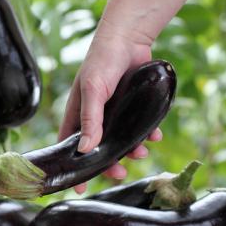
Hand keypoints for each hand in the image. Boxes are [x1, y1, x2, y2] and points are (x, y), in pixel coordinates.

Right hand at [58, 29, 160, 193]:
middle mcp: (94, 117)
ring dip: (131, 150)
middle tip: (120, 173)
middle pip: (98, 149)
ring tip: (142, 151)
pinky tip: (156, 136)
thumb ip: (90, 120)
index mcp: (77, 114)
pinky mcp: (132, 107)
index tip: (77, 187)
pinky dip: (148, 134)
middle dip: (109, 163)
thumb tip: (86, 150)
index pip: (69, 146)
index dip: (73, 167)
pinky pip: (140, 127)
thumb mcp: (93, 90)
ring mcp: (114, 113)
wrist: (129, 37)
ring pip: (121, 141)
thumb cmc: (102, 60)